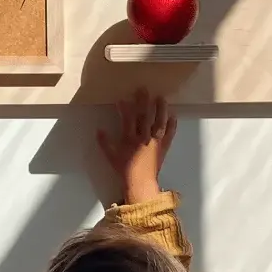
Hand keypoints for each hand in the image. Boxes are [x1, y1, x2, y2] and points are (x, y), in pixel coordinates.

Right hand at [98, 90, 176, 205]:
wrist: (141, 182)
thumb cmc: (125, 170)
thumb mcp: (111, 157)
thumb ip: (105, 143)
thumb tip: (99, 130)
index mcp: (130, 139)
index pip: (128, 119)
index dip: (125, 108)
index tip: (122, 99)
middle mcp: (143, 138)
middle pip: (144, 116)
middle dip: (143, 102)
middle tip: (144, 89)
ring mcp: (155, 142)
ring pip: (159, 122)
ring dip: (160, 109)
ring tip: (161, 98)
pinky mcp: (164, 147)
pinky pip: (169, 134)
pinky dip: (172, 125)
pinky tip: (173, 116)